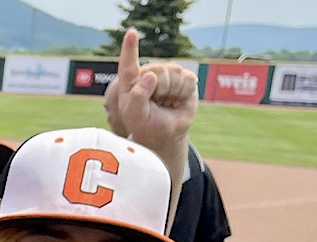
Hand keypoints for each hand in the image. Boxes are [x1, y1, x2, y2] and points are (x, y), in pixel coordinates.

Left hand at [104, 28, 196, 150]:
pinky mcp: (185, 78)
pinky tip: (178, 100)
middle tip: (157, 104)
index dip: (130, 47)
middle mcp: (149, 74)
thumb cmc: (146, 125)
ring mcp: (168, 74)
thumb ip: (137, 97)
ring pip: (174, 73)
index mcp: (130, 82)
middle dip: (159, 90)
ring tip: (166, 102)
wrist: (166, 134)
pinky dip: (184, 93)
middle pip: (158, 70)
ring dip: (172, 92)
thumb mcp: (135, 116)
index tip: (132, 33)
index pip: (129, 63)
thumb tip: (150, 75)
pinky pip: (188, 79)